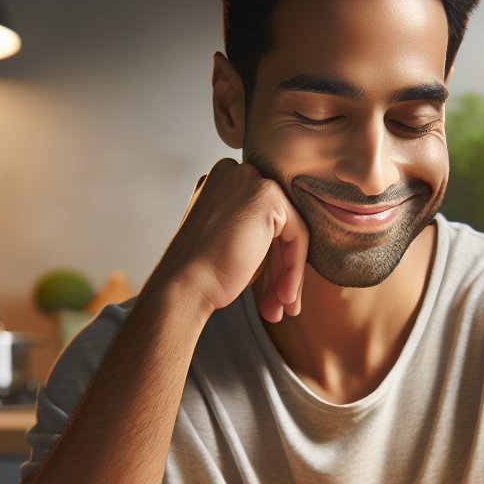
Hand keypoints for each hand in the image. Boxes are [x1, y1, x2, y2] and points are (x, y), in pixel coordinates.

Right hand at [153, 158, 307, 321]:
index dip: (271, 261)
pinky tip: (285, 296)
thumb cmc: (204, 273)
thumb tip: (293, 253)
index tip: (272, 294)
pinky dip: (294, 269)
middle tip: (279, 307)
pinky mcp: (267, 194)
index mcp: (221, 183)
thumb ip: (260, 237)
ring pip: (290, 232)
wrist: (186, 285)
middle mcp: (234, 173)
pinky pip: (297, 235)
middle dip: (280, 271)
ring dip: (288, 276)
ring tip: (281, 310)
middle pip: (277, 226)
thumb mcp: (235, 247)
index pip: (262, 221)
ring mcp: (250, 180)